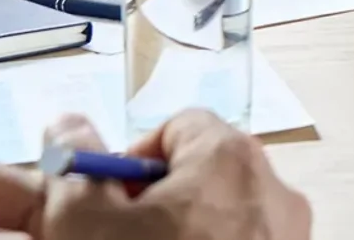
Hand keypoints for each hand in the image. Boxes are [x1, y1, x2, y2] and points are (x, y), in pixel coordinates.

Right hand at [44, 111, 309, 239]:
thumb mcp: (87, 225)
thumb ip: (73, 171)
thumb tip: (65, 124)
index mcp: (229, 156)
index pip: (175, 130)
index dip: (130, 164)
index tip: (101, 207)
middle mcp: (272, 190)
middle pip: (199, 180)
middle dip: (153, 211)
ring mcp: (288, 238)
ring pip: (222, 224)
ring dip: (183, 239)